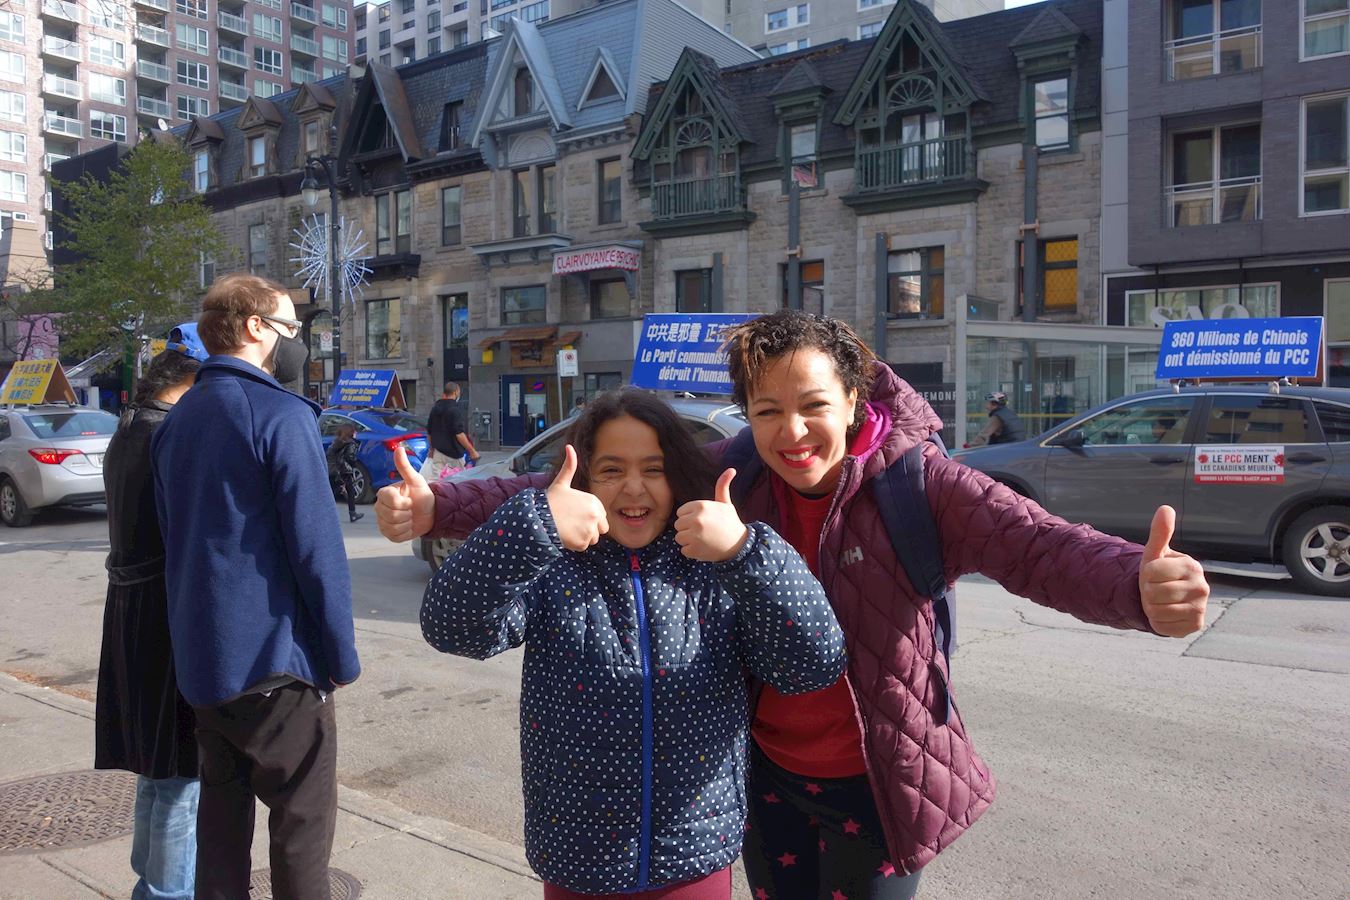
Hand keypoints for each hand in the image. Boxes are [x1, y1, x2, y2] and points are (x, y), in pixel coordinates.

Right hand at [375, 445, 434, 542]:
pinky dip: (406, 532)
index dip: (403, 502)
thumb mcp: (415, 480)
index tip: (410, 501)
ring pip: (392, 526)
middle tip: (411, 509)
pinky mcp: (388, 534)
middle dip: (406, 513)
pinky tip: (408, 526)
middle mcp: (379, 508)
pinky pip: (395, 536)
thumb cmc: (421, 495)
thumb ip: (405, 467)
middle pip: (391, 515)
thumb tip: (399, 448)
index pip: (389, 500)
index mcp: (384, 494)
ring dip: (407, 523)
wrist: (430, 513)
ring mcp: (382, 522)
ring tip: (410, 517)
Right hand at [545, 445, 608, 550]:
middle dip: (590, 528)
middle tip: (573, 524)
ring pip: (593, 539)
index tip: (576, 515)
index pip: (601, 515)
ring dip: (583, 537)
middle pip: (601, 528)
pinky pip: (583, 546)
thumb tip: (569, 447)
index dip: (589, 517)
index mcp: (594, 501)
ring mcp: (590, 530)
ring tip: (569, 529)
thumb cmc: (550, 501)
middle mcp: (595, 515)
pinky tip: (565, 536)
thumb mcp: (561, 483)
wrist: (538, 519)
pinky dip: (575, 544)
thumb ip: (569, 466)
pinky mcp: (583, 542)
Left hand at [674, 468, 748, 562]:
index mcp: (701, 506)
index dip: (690, 517)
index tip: (703, 521)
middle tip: (704, 531)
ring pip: (679, 538)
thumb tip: (731, 469)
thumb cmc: (730, 522)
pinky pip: (684, 550)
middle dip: (688, 529)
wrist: (740, 545)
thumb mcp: (726, 503)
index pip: (680, 512)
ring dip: (689, 541)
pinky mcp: (694, 550)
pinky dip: (692, 552)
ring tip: (704, 540)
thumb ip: (722, 486)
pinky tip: (704, 548)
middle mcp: (696, 519)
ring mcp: (694, 536)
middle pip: (678, 525)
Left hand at [1139, 505, 1208, 636]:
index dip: (1145, 574)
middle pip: (1154, 592)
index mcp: (1192, 565)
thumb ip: (1160, 532)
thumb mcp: (1155, 553)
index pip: (1151, 571)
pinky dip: (1158, 622)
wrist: (1164, 598)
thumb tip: (1165, 508)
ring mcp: (1201, 607)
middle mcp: (1202, 587)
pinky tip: (1166, 614)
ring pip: (1156, 610)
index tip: (1153, 574)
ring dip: (1150, 607)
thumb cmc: (1158, 572)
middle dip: (1147, 592)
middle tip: (1155, 590)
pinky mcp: (1195, 625)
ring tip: (1159, 602)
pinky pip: (1163, 627)